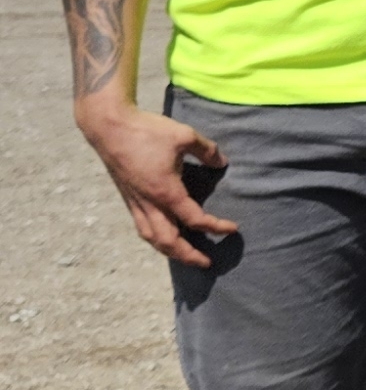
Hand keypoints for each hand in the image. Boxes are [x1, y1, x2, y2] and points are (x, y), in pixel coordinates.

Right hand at [77, 100, 236, 267]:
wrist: (109, 127)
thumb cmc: (146, 131)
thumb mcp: (184, 136)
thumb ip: (207, 151)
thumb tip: (223, 162)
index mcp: (165, 191)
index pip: (194, 219)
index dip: (215, 227)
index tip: (232, 229)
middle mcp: (148, 203)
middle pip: (168, 241)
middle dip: (188, 255)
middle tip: (206, 263)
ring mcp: (135, 202)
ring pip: (151, 237)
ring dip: (169, 250)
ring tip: (185, 256)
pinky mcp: (127, 198)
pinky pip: (142, 226)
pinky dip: (155, 238)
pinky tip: (164, 236)